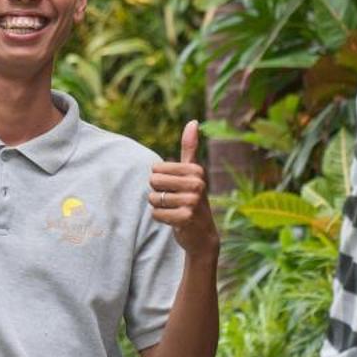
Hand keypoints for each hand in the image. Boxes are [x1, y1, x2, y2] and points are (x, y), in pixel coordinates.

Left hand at [149, 120, 217, 257]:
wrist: (203, 235)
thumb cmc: (193, 199)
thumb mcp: (193, 173)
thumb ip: (190, 148)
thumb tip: (193, 121)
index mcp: (196, 170)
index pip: (156, 169)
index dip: (160, 180)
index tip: (176, 188)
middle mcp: (197, 183)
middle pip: (153, 182)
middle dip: (158, 193)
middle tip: (174, 201)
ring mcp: (193, 201)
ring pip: (153, 198)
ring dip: (159, 207)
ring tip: (175, 210)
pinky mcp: (185, 217)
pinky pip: (156, 213)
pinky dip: (160, 218)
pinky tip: (174, 221)